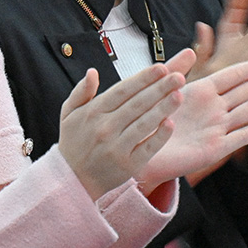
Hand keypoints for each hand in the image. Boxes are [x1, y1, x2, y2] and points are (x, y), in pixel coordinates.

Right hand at [58, 55, 187, 198]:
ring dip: (163, 108)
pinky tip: (171, 123)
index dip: (143, 78)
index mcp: (93, 112)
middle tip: (178, 76)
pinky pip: (148, 148)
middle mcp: (105, 128)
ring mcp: (117, 147)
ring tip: (179, 94)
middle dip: (159, 88)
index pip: (122, 91)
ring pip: (144, 124)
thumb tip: (93, 72)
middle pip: (137, 104)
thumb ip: (81, 92)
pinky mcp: (128, 165)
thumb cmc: (74, 143)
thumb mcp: (69, 114)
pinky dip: (160, 136)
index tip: (161, 68)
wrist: (73, 180)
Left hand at [137, 53, 247, 187]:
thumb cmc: (149, 121)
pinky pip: (239, 137)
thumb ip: (176, 69)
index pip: (235, 75)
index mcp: (201, 92)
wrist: (135, 152)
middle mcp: (213, 109)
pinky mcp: (213, 149)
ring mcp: (216, 129)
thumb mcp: (162, 91)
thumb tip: (191, 47)